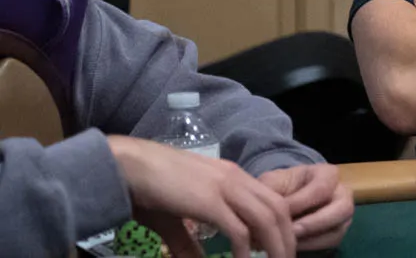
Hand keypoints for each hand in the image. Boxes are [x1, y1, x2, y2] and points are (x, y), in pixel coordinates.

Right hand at [107, 135, 294, 257]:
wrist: (127, 166)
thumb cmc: (148, 189)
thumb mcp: (177, 217)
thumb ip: (189, 241)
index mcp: (232, 177)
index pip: (271, 200)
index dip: (281, 226)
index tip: (280, 249)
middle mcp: (235, 178)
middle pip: (278, 209)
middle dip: (287, 239)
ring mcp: (225, 187)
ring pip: (266, 219)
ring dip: (276, 246)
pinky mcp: (210, 201)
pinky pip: (238, 230)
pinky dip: (246, 251)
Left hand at [258, 164, 353, 250]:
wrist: (281, 202)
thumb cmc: (279, 188)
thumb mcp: (273, 183)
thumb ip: (273, 190)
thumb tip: (272, 208)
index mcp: (327, 174)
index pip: (322, 187)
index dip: (301, 201)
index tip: (279, 212)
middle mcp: (341, 192)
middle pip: (343, 208)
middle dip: (315, 223)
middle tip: (291, 231)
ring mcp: (342, 214)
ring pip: (338, 229)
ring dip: (313, 238)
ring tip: (289, 241)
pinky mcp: (336, 232)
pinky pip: (331, 243)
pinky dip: (312, 246)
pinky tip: (294, 245)